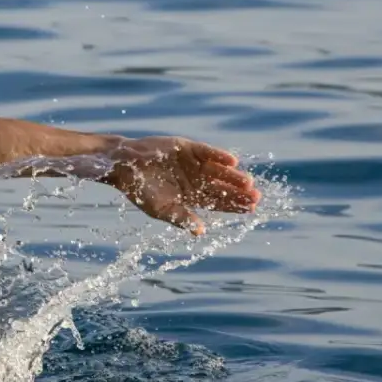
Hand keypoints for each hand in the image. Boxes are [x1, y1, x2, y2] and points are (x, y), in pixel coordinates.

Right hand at [106, 136, 260, 234]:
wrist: (124, 166)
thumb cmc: (140, 191)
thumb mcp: (161, 209)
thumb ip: (181, 218)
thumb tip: (200, 233)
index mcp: (192, 196)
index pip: (219, 202)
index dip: (235, 206)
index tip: (252, 209)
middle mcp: (197, 179)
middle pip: (223, 187)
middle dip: (239, 192)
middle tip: (257, 197)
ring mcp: (193, 163)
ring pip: (219, 170)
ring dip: (233, 175)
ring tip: (248, 183)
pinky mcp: (188, 147)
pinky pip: (207, 152)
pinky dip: (219, 156)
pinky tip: (233, 161)